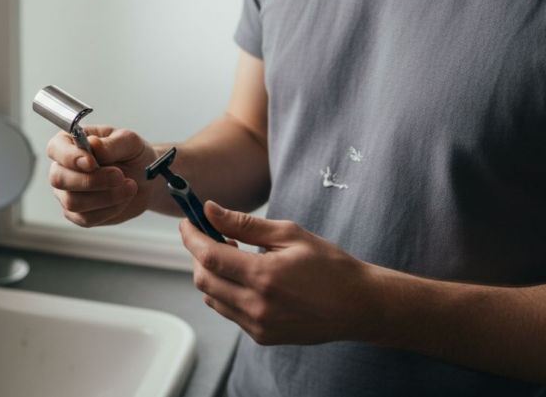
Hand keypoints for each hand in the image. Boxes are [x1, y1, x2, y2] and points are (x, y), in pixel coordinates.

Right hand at [46, 125, 159, 226]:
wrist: (145, 179)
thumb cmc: (132, 154)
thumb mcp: (129, 141)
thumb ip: (111, 143)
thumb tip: (93, 144)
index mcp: (69, 143)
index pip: (55, 148)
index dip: (70, 157)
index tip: (92, 163)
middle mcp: (62, 169)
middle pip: (59, 179)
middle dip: (91, 181)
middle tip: (119, 176)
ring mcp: (67, 193)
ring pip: (72, 202)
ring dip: (105, 197)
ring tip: (130, 186)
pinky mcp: (78, 215)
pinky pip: (86, 218)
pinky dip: (110, 209)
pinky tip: (124, 198)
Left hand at [179, 201, 385, 345]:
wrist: (358, 305)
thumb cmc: (329, 265)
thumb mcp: (289, 234)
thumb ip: (245, 224)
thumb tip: (210, 210)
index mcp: (265, 277)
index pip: (209, 256)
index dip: (192, 237)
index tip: (187, 222)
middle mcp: (257, 306)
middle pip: (204, 278)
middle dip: (199, 254)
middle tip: (212, 235)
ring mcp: (258, 325)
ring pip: (212, 297)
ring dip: (211, 273)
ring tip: (233, 254)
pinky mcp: (262, 336)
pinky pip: (228, 312)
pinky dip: (226, 291)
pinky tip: (245, 277)